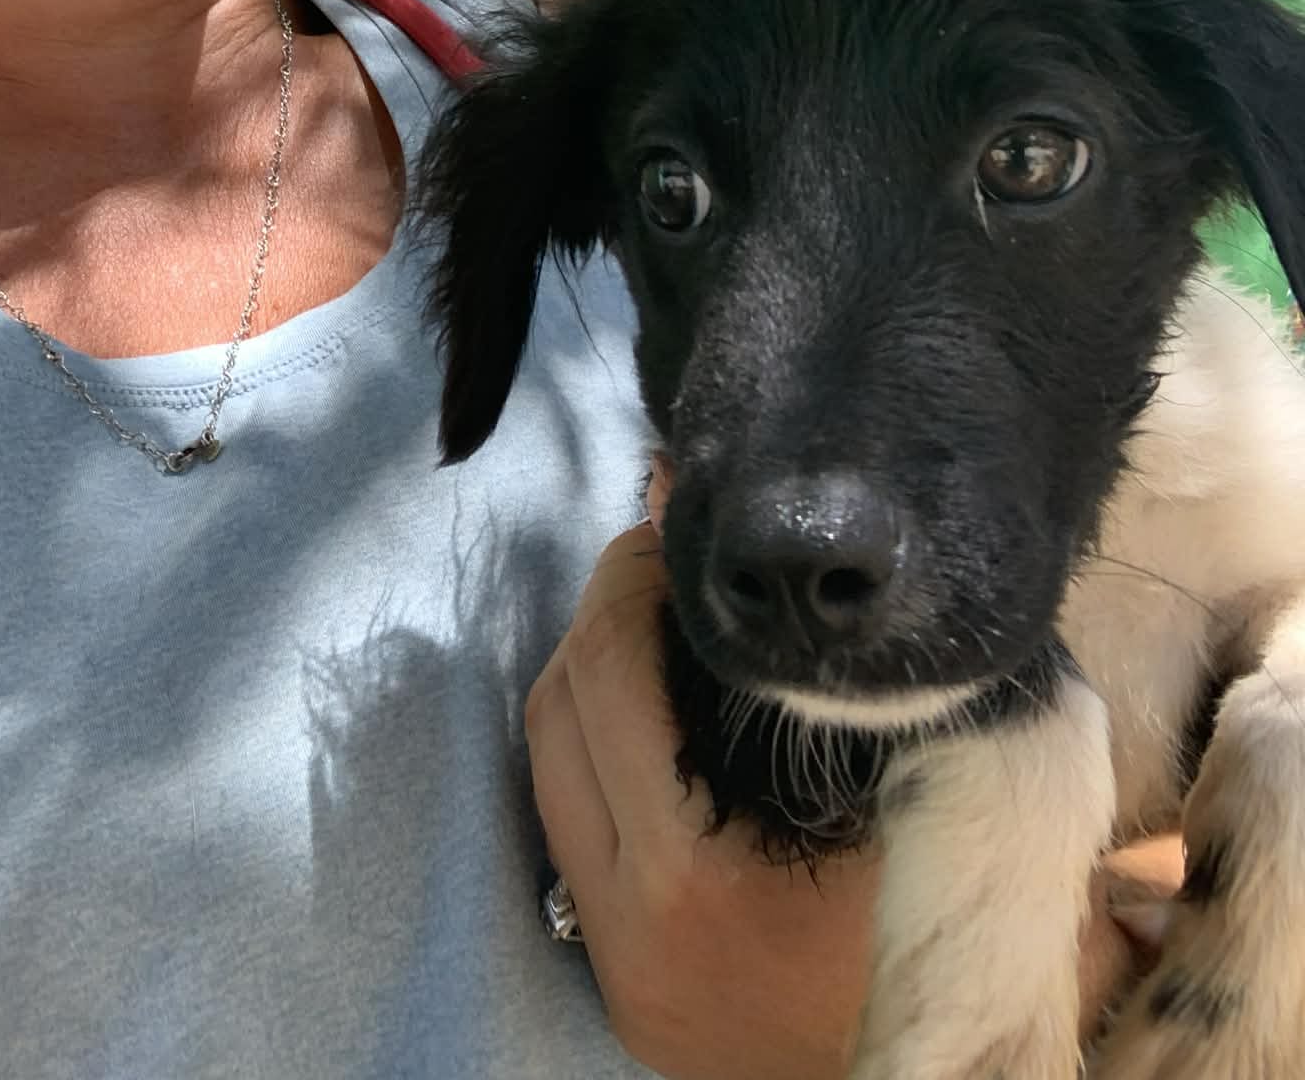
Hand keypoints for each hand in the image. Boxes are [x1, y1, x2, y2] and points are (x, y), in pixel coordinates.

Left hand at [527, 523, 1183, 1079]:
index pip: (608, 674)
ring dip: (589, 678)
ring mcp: (615, 960)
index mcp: (693, 872)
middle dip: (601, 612)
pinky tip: (655, 718)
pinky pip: (571, 830)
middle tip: (662, 560)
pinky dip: (597, 755)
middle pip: (556, 709)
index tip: (676, 527)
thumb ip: (866, 686)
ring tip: (657, 626)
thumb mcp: (934, 796)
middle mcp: (629, 923)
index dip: (630, 576)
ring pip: (546, 768)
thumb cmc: (962, 930)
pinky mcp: (618, 981)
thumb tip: (791, 568)